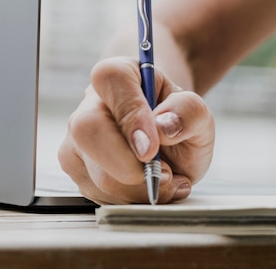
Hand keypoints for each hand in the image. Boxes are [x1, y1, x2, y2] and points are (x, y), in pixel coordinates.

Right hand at [58, 57, 214, 203]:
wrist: (170, 140)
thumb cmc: (179, 120)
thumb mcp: (198, 113)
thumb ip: (189, 111)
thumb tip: (165, 126)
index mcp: (120, 76)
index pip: (111, 80)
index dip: (131, 114)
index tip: (151, 149)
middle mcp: (90, 105)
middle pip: (89, 132)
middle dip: (130, 167)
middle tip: (166, 174)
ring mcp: (78, 140)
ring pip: (96, 174)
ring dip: (140, 188)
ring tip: (168, 177)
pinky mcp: (78, 171)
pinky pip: (100, 195)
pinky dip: (134, 200)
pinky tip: (153, 186)